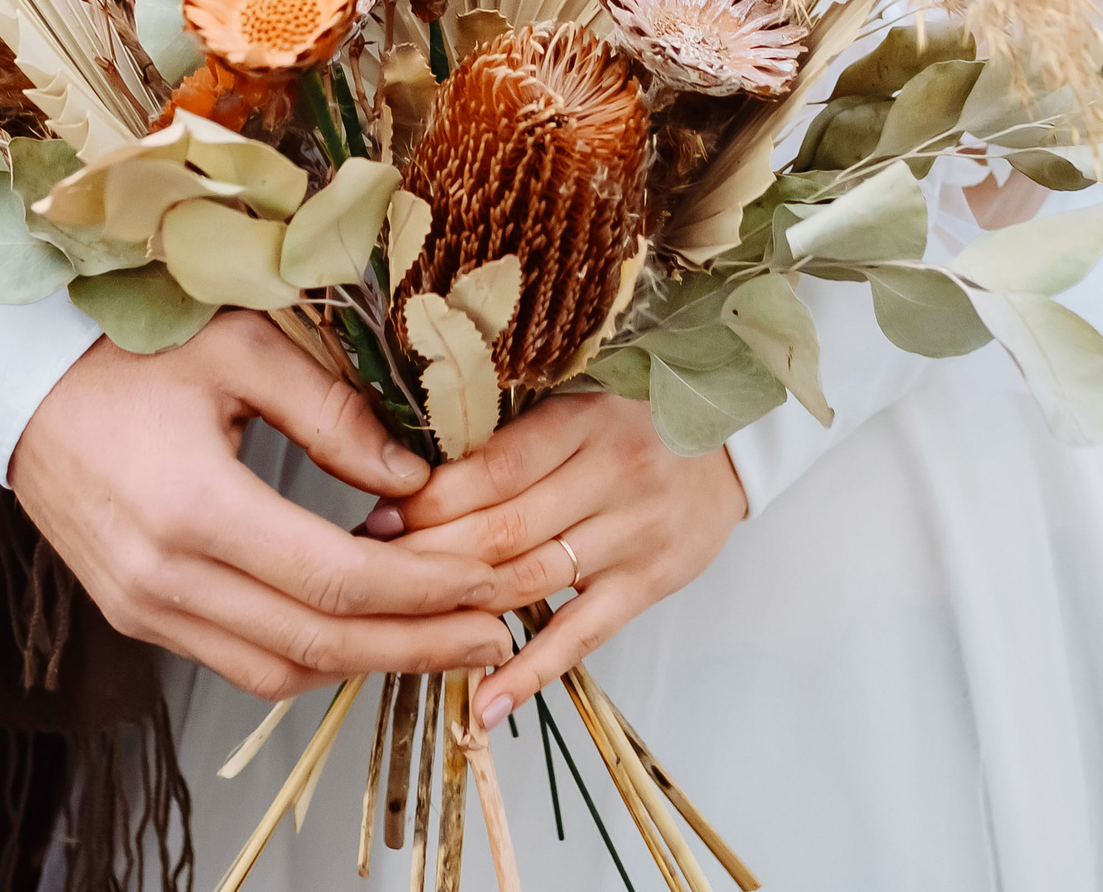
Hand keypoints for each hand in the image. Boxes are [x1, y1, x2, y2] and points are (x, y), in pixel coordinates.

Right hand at [10, 309, 513, 699]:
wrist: (15, 384)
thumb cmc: (126, 351)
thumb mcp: (237, 350)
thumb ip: (331, 412)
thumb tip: (414, 480)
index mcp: (191, 507)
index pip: (334, 578)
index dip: (423, 592)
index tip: (490, 587)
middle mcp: (163, 578)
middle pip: (319, 641)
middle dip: (418, 646)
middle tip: (496, 636)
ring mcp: (144, 608)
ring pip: (281, 669)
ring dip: (371, 663)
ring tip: (447, 641)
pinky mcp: (136, 616)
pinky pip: (241, 660)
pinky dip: (313, 653)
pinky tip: (369, 629)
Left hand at [380, 391, 742, 729]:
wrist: (730, 443)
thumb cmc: (632, 418)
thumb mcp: (575, 401)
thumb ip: (510, 437)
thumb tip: (412, 477)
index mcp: (582, 420)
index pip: (493, 469)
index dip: (429, 500)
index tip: (380, 519)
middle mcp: (611, 475)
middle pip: (503, 529)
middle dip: (429, 558)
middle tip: (373, 574)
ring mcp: (635, 534)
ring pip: (531, 581)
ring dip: (461, 608)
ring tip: (404, 625)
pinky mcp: (651, 583)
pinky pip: (583, 634)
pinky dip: (532, 671)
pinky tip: (486, 701)